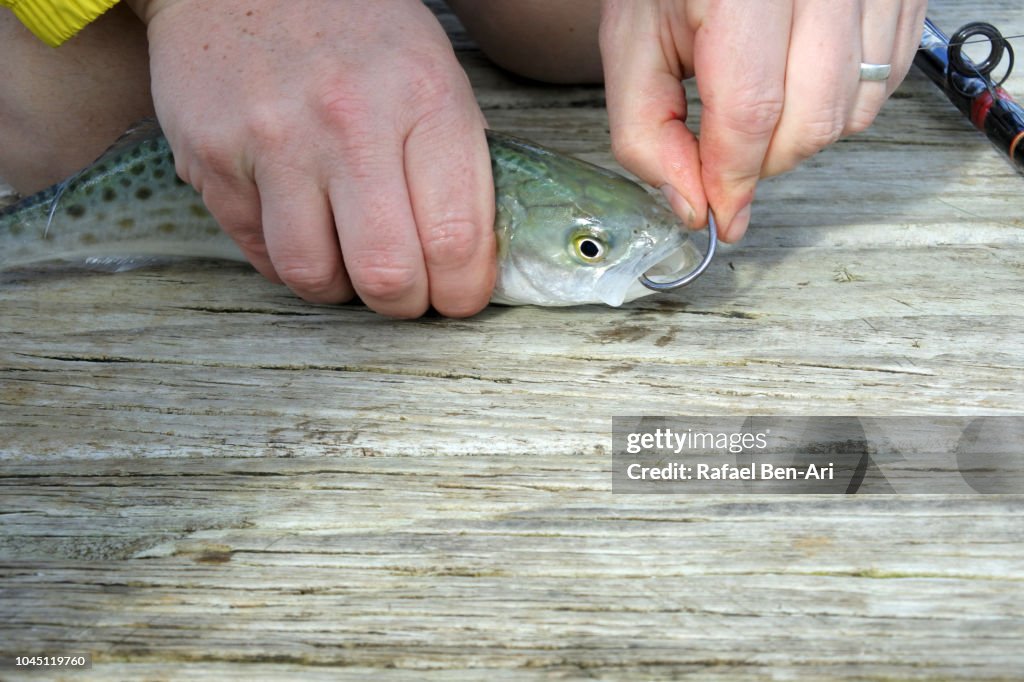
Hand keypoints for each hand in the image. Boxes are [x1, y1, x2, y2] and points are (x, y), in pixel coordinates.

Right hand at [128, 0, 494, 316]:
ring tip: (350, 262)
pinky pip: (261, 254)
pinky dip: (291, 260)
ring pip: (315, 276)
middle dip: (404, 305)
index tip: (458, 295)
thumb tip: (467, 257)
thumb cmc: (355, 31)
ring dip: (341, 289)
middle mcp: (349, 121)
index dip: (463, 291)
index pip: (456, 238)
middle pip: (387, 274)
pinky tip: (304, 230)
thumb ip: (453, 161)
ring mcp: (275, 141)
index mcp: (423, 98)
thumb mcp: (431, 70)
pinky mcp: (215, 159)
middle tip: (406, 294)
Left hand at [600, 0, 927, 241]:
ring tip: (762, 107)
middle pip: (811, 119)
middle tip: (731, 156)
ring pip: (854, 110)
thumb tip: (692, 203)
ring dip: (803, 137)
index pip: (751, 111)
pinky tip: (800, 83)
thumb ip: (646, 131)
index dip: (733, 178)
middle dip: (766, 163)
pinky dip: (841, 105)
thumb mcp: (634, 44)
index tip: (720, 213)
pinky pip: (885, 81)